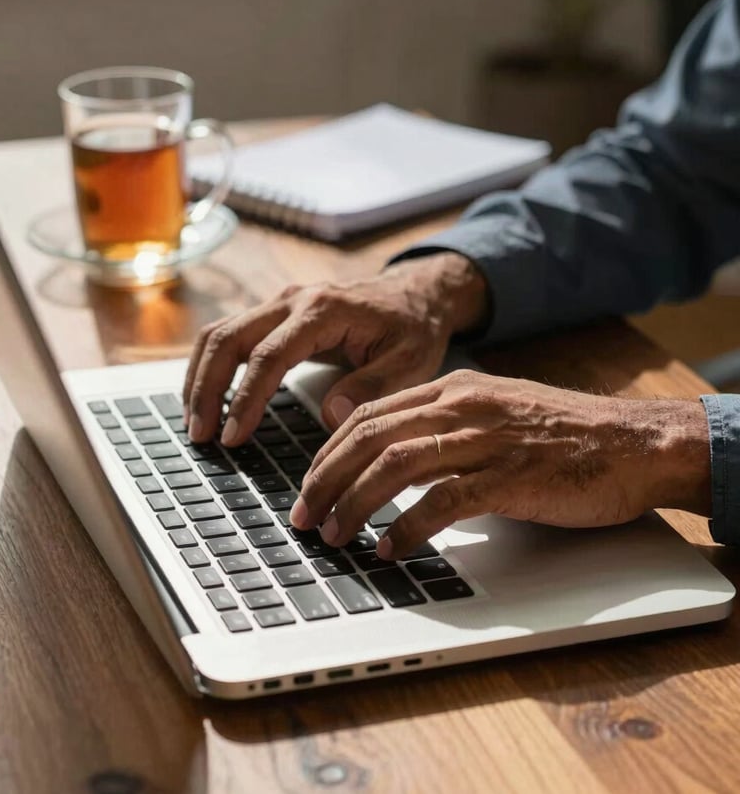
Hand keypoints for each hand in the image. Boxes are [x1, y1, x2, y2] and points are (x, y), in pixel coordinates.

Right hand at [182, 252, 487, 444]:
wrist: (417, 295)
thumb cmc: (415, 328)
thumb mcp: (411, 360)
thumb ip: (373, 386)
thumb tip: (330, 415)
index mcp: (325, 310)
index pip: (270, 355)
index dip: (246, 398)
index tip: (233, 436)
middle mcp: (294, 300)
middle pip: (228, 338)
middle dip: (206, 388)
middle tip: (200, 436)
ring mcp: (280, 304)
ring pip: (220, 333)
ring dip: (200, 377)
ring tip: (196, 423)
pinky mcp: (275, 314)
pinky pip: (230, 335)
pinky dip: (211, 366)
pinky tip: (208, 397)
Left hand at [290, 370, 711, 558]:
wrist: (632, 442)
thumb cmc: (563, 434)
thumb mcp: (494, 410)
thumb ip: (443, 423)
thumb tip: (391, 453)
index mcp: (453, 390)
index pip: (368, 415)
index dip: (328, 452)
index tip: (309, 484)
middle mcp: (461, 408)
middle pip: (370, 438)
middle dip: (326, 480)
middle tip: (306, 516)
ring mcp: (485, 440)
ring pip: (395, 467)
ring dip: (355, 504)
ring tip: (336, 535)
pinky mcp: (510, 477)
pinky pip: (443, 502)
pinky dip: (407, 528)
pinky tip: (391, 550)